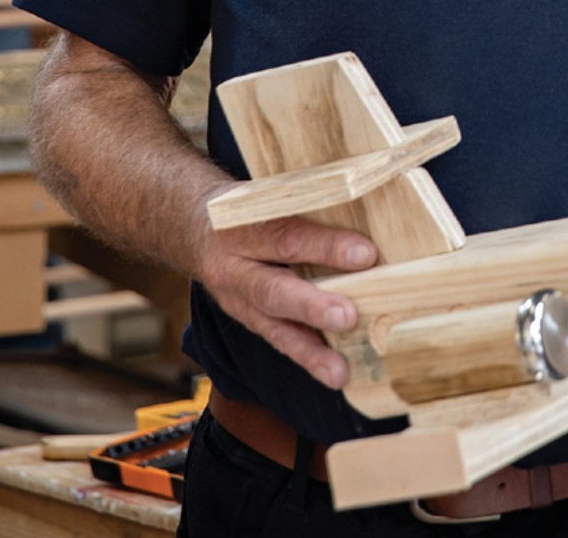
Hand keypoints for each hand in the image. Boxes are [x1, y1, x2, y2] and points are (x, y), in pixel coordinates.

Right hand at [194, 208, 376, 389]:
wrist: (195, 225)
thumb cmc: (249, 205)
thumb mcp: (266, 194)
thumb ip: (308, 202)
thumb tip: (372, 201)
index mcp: (242, 226)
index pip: (286, 236)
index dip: (325, 246)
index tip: (365, 254)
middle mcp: (235, 267)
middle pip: (273, 290)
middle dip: (311, 306)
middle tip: (347, 316)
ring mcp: (238, 300)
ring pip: (273, 327)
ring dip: (309, 351)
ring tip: (338, 370)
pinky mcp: (248, 320)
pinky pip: (277, 341)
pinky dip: (306, 357)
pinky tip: (333, 372)